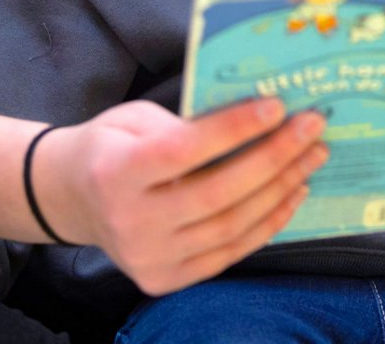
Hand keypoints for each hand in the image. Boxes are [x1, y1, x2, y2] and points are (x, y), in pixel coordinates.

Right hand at [31, 98, 327, 294]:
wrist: (73, 198)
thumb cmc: (112, 144)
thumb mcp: (135, 118)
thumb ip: (184, 120)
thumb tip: (254, 115)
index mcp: (116, 171)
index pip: (186, 150)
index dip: (234, 128)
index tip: (277, 105)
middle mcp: (130, 222)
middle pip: (217, 192)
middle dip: (273, 156)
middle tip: (312, 127)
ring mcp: (148, 258)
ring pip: (230, 225)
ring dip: (280, 189)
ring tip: (311, 156)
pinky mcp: (165, 280)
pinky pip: (229, 252)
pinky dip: (267, 223)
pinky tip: (292, 192)